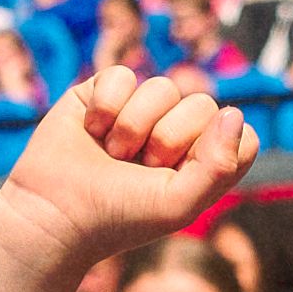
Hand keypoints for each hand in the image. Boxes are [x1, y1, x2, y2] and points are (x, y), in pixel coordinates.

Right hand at [0, 64, 254, 269]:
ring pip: (163, 87)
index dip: (214, 149)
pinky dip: (106, 106)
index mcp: (202, 163)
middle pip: (202, 104)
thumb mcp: (178, 203)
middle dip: (168, 139)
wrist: (53, 213)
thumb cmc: (118, 216)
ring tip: (112, 153)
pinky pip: (122, 75)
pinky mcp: (103, 93)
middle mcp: (175, 133)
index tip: (179, 175)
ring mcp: (140, 110)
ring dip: (133, 125)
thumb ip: (220, 165)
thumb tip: (233, 112)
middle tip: (138, 167)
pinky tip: (91, 131)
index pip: (239, 134)